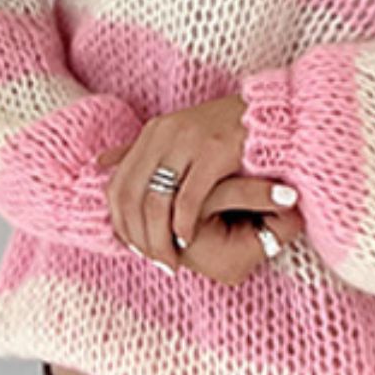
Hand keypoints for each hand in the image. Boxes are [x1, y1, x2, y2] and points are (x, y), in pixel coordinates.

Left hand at [95, 94, 299, 272]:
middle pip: (131, 196)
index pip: (118, 186)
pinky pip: (188, 199)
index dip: (120, 222)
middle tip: (153, 259)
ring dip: (159, 238)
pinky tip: (187, 239)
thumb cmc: (226, 132)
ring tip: (170, 258)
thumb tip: (100, 163)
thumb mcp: (176, 136)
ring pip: (155, 201)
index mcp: (153, 133)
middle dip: (138, 236)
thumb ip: (140, 150)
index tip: (133, 247)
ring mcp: (189, 141)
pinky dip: (183, 225)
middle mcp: (165, 134)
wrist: (274, 115)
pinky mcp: (216, 152)